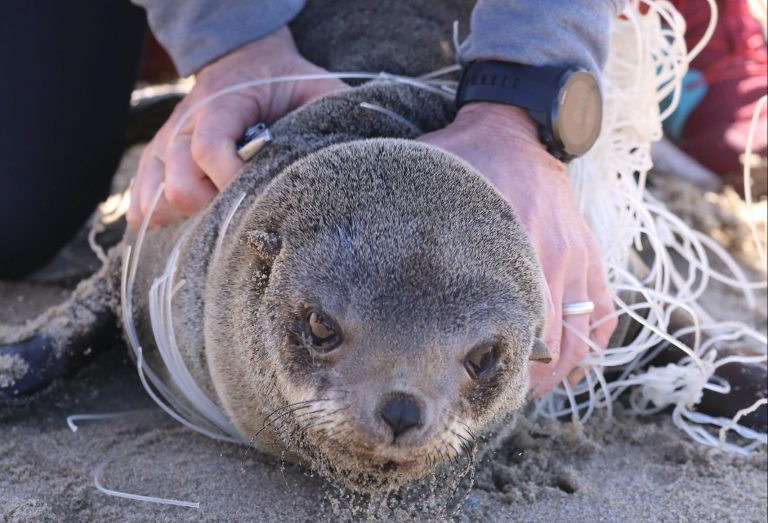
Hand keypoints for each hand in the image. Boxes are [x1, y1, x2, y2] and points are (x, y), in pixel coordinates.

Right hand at [128, 26, 348, 227]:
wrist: (245, 59)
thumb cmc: (286, 82)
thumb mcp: (318, 88)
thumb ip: (333, 112)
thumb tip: (359, 150)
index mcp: (221, 103)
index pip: (209, 148)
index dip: (233, 179)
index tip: (264, 195)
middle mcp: (184, 124)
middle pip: (180, 185)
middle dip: (216, 208)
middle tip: (248, 210)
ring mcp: (166, 146)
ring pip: (156, 200)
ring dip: (190, 219)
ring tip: (223, 220)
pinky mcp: (157, 163)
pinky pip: (141, 203)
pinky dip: (160, 220)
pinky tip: (189, 227)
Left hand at [418, 103, 616, 396]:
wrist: (516, 127)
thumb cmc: (466, 157)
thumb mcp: (432, 184)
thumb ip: (403, 219)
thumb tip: (356, 247)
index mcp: (506, 247)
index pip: (506, 327)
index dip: (490, 366)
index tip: (470, 386)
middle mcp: (546, 259)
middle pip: (546, 345)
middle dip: (524, 381)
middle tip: (496, 399)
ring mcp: (575, 260)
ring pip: (579, 338)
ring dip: (560, 374)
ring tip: (534, 392)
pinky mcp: (591, 256)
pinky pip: (603, 313)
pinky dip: (592, 346)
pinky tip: (572, 367)